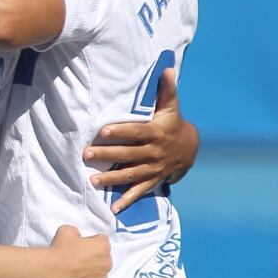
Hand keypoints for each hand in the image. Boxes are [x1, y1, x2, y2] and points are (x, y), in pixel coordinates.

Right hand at [47, 225, 110, 277]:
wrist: (51, 271)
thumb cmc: (59, 250)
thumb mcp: (66, 230)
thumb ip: (77, 232)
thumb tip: (77, 237)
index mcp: (103, 246)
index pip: (102, 241)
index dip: (90, 243)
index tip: (80, 246)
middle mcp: (107, 263)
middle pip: (103, 260)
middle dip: (93, 260)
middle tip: (76, 261)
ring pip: (98, 277)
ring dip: (90, 275)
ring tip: (74, 274)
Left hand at [85, 69, 198, 213]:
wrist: (190, 148)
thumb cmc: (173, 123)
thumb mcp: (172, 107)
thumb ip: (167, 90)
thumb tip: (167, 69)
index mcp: (156, 133)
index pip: (136, 132)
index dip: (120, 132)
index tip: (103, 131)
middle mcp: (154, 153)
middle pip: (128, 154)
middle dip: (107, 155)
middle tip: (87, 155)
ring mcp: (153, 169)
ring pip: (131, 175)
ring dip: (112, 179)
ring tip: (93, 181)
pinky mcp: (153, 180)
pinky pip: (139, 191)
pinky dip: (127, 200)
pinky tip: (113, 208)